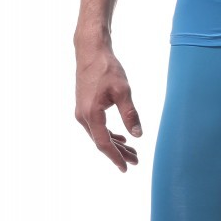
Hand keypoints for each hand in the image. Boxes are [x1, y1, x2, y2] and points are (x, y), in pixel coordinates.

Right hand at [74, 42, 142, 171]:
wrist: (91, 52)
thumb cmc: (107, 69)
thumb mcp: (122, 91)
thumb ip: (130, 114)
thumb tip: (138, 135)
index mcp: (91, 114)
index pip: (103, 143)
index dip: (115, 157)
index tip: (127, 167)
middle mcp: (83, 116)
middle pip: (101, 141)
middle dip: (118, 153)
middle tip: (136, 160)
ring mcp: (82, 111)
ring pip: (98, 135)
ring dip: (115, 144)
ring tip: (132, 151)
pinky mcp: (84, 106)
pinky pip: (96, 126)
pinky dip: (108, 134)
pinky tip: (120, 137)